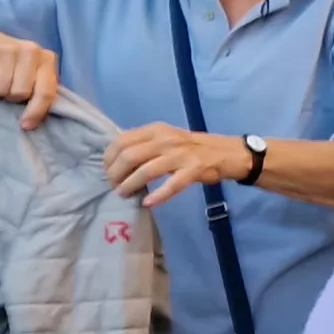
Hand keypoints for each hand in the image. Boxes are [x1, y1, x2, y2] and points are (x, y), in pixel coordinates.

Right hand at [0, 24, 62, 127]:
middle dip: (9, 96)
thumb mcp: (29, 71)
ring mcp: (9, 49)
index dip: (36, 112)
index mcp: (46, 59)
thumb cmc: (7, 61)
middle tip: (5, 85)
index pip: (47, 92)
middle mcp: (31, 51)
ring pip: (0, 90)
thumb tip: (38, 119)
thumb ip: (39, 88)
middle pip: (20, 94)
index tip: (25, 126)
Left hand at [104, 124, 253, 208]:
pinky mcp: (194, 170)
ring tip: (124, 194)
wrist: (225, 152)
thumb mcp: (166, 137)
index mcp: (156, 130)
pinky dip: (158, 195)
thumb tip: (115, 156)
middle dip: (116, 174)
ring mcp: (180, 155)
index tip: (107, 171)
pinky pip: (172, 185)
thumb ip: (143, 143)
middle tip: (114, 186)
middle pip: (129, 156)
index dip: (109, 158)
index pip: (122, 141)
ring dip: (130, 185)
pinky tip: (148, 203)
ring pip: (146, 171)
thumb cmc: (191, 147)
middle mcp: (166, 139)